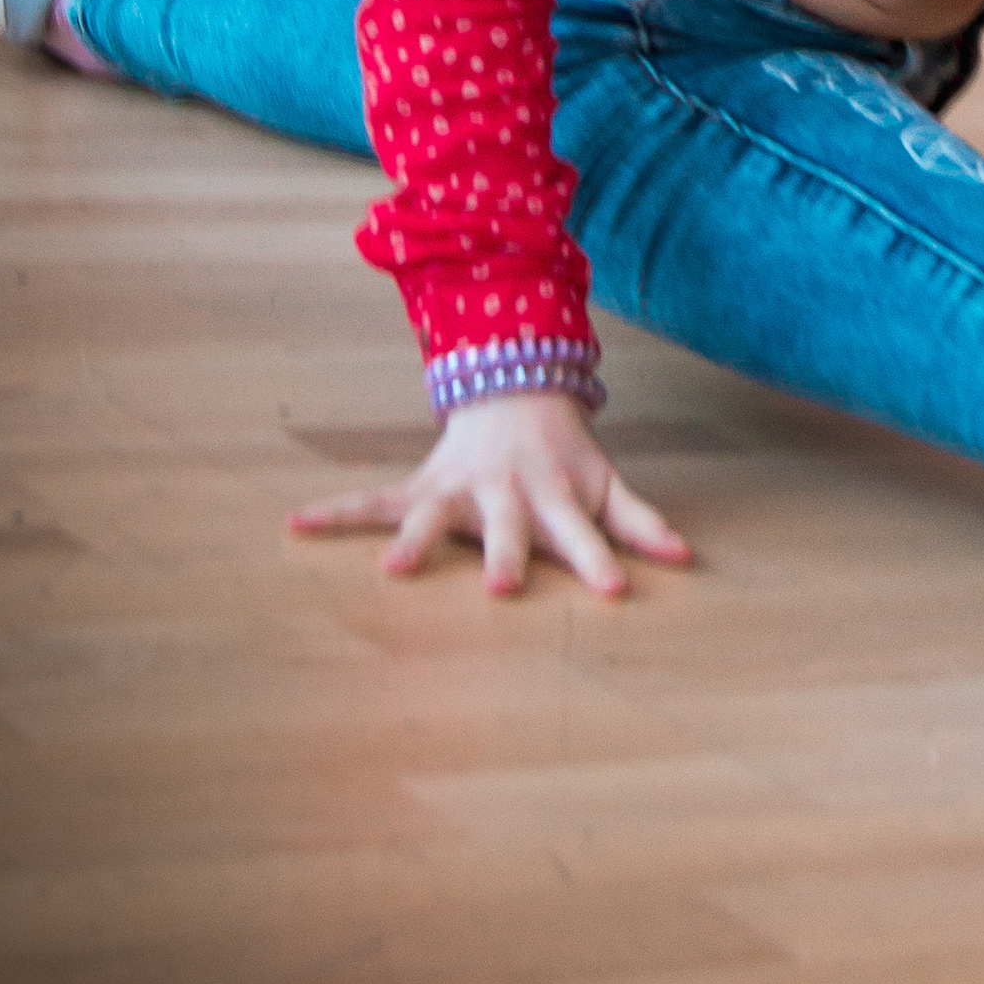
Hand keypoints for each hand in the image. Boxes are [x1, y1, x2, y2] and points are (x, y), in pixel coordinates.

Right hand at [291, 390, 692, 597]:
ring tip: (391, 569)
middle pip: (504, 532)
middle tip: (501, 589)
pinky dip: (334, 512)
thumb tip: (688, 558)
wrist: (516, 392)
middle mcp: (503, 497)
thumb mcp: (607, 483)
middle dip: (503, 557)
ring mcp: (457, 492)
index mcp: (553, 500)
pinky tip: (294, 523)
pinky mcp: (420, 488)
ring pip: (432, 518)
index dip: (598, 562)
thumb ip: (641, 522)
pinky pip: (372, 501)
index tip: (614, 591)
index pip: (582, 536)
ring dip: (411, 540)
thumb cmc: (565, 457)